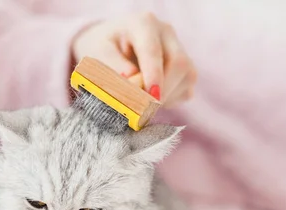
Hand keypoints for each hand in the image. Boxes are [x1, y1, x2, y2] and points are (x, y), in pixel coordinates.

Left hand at [72, 12, 196, 106]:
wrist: (112, 44)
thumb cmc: (104, 48)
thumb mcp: (98, 52)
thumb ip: (112, 65)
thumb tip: (131, 78)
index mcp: (143, 23)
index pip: (153, 51)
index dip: (153, 76)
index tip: (151, 98)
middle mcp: (166, 32)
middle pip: (178, 63)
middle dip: (162, 91)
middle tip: (142, 110)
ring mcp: (179, 49)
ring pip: (186, 77)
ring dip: (166, 97)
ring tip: (142, 102)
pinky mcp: (186, 69)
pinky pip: (186, 89)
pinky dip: (169, 100)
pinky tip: (152, 98)